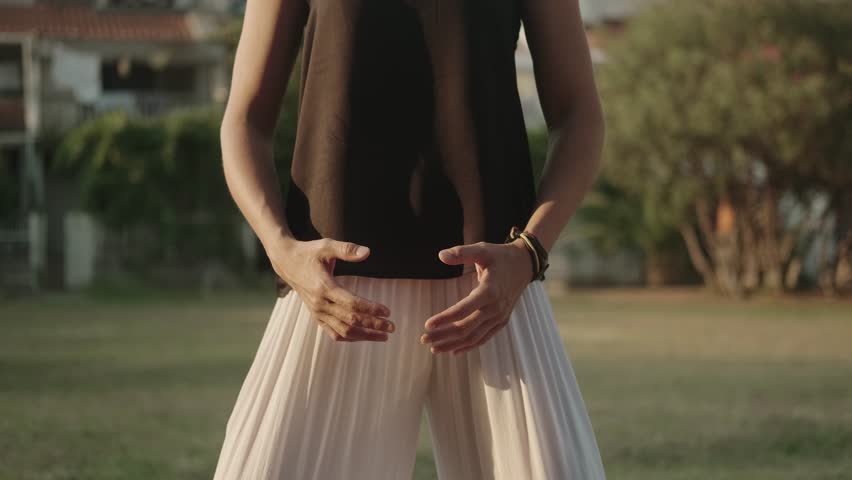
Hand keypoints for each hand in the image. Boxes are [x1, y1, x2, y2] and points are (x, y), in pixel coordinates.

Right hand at [267, 236, 395, 341]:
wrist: (287, 263)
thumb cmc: (309, 253)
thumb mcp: (327, 246)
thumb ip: (347, 249)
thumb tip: (367, 252)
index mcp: (324, 287)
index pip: (351, 304)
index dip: (370, 309)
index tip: (387, 311)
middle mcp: (320, 304)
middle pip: (350, 320)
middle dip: (373, 325)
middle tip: (392, 326)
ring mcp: (317, 312)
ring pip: (343, 331)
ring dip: (364, 335)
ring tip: (383, 336)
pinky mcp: (316, 316)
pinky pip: (333, 333)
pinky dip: (350, 337)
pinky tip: (364, 336)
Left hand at [420, 239, 534, 353]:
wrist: (524, 265)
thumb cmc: (500, 256)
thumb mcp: (482, 249)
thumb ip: (461, 253)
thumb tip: (441, 255)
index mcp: (489, 291)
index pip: (463, 310)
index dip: (445, 318)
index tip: (428, 325)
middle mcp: (495, 308)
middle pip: (466, 328)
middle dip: (443, 335)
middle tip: (423, 338)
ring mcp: (499, 317)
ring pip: (474, 337)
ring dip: (453, 344)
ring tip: (434, 348)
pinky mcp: (501, 321)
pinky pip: (484, 338)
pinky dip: (469, 346)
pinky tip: (454, 351)